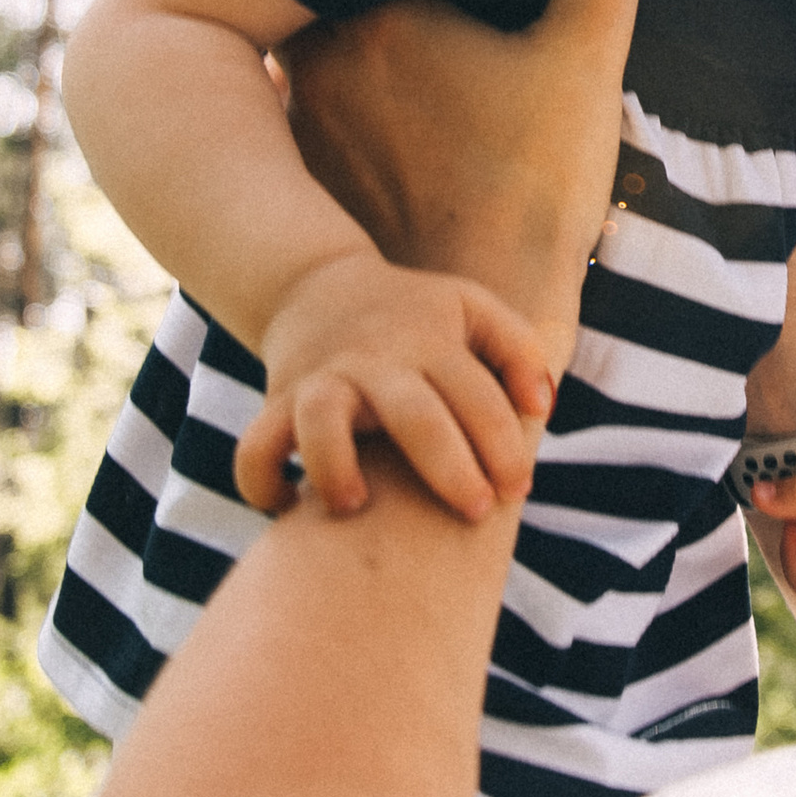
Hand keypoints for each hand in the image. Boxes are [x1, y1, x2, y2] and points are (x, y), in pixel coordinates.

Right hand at [233, 247, 556, 520]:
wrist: (316, 286)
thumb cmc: (414, 313)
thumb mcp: (472, 308)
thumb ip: (519, 350)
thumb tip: (540, 408)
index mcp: (430, 343)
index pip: (477, 395)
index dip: (503, 445)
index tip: (515, 489)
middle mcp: (375, 363)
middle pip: (413, 414)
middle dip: (449, 467)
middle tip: (475, 511)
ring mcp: (322, 381)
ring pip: (319, 422)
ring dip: (334, 466)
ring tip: (355, 505)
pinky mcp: (277, 402)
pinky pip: (255, 445)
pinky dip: (260, 480)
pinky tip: (288, 508)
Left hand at [276, 0, 649, 353]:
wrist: (485, 312)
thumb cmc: (535, 189)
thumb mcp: (587, 59)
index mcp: (377, 15)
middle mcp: (316, 63)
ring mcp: (298, 125)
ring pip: (303, 52)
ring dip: (334, 40)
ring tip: (391, 37)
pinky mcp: (299, 182)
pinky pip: (301, 117)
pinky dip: (327, 105)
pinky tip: (380, 117)